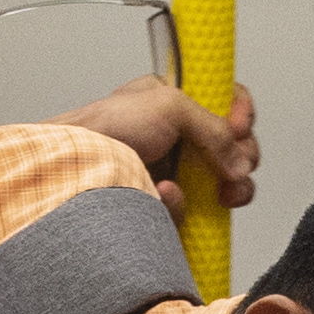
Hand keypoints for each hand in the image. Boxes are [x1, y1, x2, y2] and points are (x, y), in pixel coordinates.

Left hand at [61, 73, 257, 210]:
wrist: (71, 170)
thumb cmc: (104, 128)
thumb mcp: (168, 106)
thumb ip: (214, 127)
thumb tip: (240, 163)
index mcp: (175, 102)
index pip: (226, 103)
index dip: (241, 115)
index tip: (241, 128)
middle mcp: (177, 136)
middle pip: (233, 148)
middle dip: (240, 161)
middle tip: (232, 169)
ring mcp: (172, 170)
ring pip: (219, 186)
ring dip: (216, 188)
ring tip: (201, 188)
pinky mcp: (163, 202)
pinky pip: (192, 211)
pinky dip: (181, 205)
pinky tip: (163, 195)